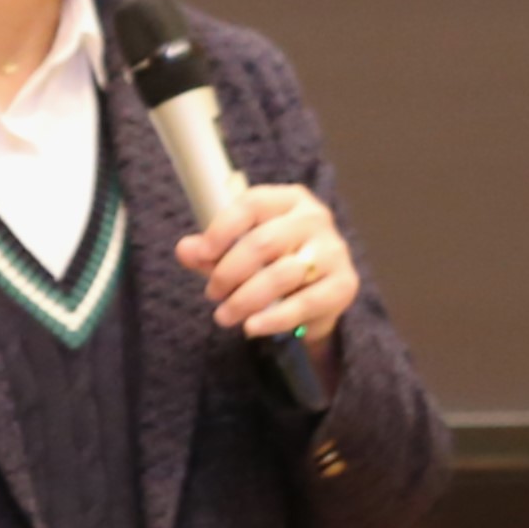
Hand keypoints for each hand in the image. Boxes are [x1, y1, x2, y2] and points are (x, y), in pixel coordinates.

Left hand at [177, 187, 357, 342]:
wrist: (319, 296)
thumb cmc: (275, 263)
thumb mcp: (240, 252)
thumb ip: (211, 250)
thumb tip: (184, 250)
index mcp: (289, 199)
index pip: (252, 204)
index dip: (222, 229)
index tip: (199, 255)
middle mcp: (315, 218)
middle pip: (264, 242)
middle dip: (230, 272)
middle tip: (212, 293)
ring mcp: (333, 250)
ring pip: (281, 275)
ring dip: (245, 299)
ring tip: (224, 316)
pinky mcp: (344, 284)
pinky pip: (303, 303)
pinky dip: (273, 319)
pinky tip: (251, 327)